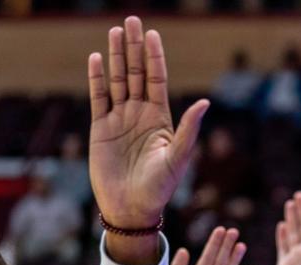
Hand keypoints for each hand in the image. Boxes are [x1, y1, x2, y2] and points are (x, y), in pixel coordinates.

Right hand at [88, 16, 207, 228]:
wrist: (131, 209)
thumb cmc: (159, 188)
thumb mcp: (178, 158)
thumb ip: (189, 129)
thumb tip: (205, 102)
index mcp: (160, 119)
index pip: (157, 80)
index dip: (155, 57)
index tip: (152, 34)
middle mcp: (140, 115)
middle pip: (137, 73)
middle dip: (135, 47)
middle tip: (132, 20)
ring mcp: (119, 120)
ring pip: (117, 80)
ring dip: (117, 56)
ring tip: (115, 31)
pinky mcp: (100, 129)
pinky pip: (98, 98)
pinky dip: (97, 79)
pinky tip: (96, 59)